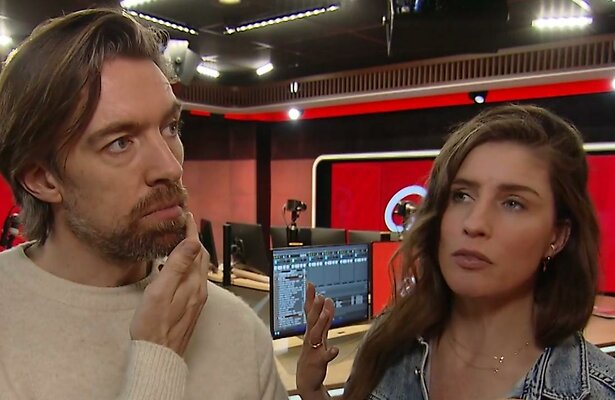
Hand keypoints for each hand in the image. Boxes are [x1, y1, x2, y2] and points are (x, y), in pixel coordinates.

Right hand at [130, 212, 208, 356]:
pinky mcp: (191, 307)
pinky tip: (172, 269)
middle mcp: (199, 290)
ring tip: (176, 242)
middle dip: (193, 239)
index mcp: (193, 283)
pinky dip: (185, 267)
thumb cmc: (153, 326)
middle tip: (183, 225)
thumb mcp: (160, 291)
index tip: (186, 216)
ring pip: (197, 268)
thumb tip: (192, 242)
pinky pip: (192, 279)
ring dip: (189, 253)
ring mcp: (196, 299)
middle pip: (200, 257)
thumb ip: (178, 265)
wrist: (158, 356)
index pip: (196, 249)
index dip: (191, 231)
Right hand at [296, 282, 338, 397]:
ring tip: (325, 312)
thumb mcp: (320, 334)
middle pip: (312, 320)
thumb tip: (328, 300)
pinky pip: (324, 357)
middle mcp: (311, 338)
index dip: (310, 297)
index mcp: (312, 330)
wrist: (307, 379)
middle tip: (319, 295)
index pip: (310, 311)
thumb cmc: (313, 355)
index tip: (311, 284)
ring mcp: (314, 349)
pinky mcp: (318, 362)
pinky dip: (329, 353)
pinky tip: (334, 349)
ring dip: (320, 323)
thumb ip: (325, 318)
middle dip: (315, 307)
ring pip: (316, 334)